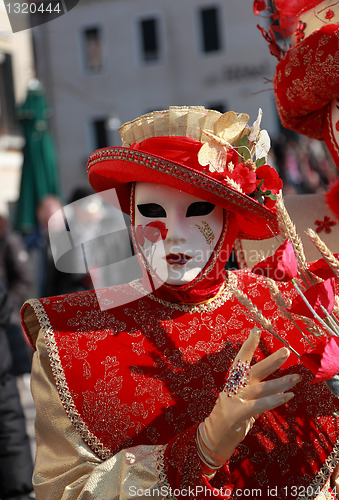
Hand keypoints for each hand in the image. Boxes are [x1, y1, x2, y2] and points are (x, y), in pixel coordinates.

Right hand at [197, 328, 300, 472]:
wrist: (213, 437)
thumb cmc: (230, 416)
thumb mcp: (241, 399)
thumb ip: (253, 390)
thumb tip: (277, 384)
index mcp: (233, 381)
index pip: (241, 360)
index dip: (248, 345)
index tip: (256, 330)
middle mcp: (233, 387)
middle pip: (253, 371)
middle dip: (270, 360)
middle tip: (286, 351)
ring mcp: (233, 400)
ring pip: (260, 388)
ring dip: (280, 383)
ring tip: (296, 378)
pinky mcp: (236, 414)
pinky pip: (258, 405)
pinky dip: (274, 400)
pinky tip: (287, 396)